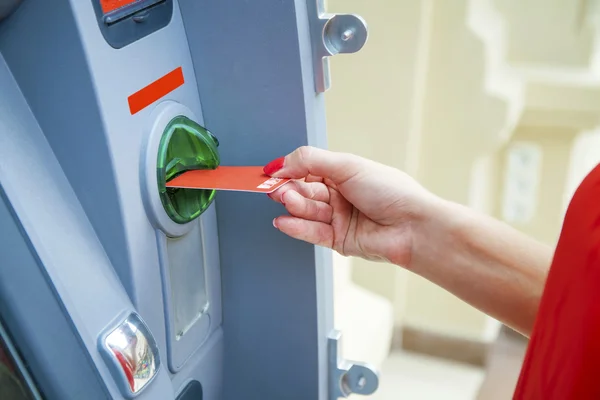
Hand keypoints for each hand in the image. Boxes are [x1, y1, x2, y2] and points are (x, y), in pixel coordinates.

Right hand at [263, 146, 440, 266]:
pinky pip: (311, 233)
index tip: (269, 172)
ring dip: (294, 206)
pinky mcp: (337, 240)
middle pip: (303, 191)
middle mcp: (339, 195)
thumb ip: (311, 161)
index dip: (288, 170)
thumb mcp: (348, 166)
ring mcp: (338, 218)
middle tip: (276, 188)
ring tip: (287, 200)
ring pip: (306, 211)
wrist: (413, 227)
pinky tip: (283, 220)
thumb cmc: (391, 192)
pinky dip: (295, 227)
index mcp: (343, 173)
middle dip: (289, 189)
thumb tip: (281, 163)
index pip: (306, 169)